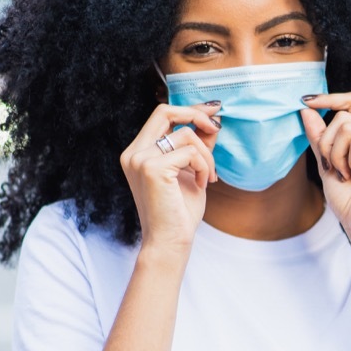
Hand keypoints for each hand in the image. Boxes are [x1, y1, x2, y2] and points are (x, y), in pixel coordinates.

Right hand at [119, 102, 220, 252]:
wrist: (171, 241)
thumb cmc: (180, 211)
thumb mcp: (191, 171)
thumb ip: (197, 146)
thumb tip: (212, 120)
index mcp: (138, 152)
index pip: (161, 116)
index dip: (188, 109)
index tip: (212, 110)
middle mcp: (134, 153)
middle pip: (165, 112)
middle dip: (197, 115)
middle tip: (217, 127)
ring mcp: (140, 159)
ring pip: (186, 135)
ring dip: (207, 155)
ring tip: (209, 177)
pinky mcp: (153, 168)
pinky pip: (190, 152)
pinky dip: (203, 166)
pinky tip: (202, 184)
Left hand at [300, 92, 350, 244]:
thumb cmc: (348, 199)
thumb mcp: (326, 162)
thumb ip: (319, 137)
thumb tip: (306, 109)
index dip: (329, 99)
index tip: (305, 100)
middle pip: (342, 118)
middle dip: (328, 144)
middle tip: (336, 169)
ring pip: (347, 129)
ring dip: (337, 156)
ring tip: (348, 174)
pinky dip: (349, 162)